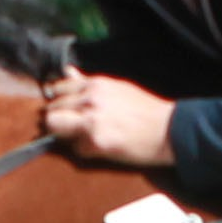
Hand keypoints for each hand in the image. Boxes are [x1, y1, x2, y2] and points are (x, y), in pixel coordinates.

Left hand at [40, 71, 174, 167]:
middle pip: (51, 111)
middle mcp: (90, 99)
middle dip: (60, 122)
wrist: (170, 130)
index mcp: (95, 84)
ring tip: (87, 138)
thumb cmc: (147, 110)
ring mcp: (91, 120)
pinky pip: (76, 149)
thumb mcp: (117, 88)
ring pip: (55, 128)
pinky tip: (103, 148)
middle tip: (77, 130)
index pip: (57, 90)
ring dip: (67, 136)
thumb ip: (88, 82)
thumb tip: (67, 71)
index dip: (60, 104)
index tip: (67, 113)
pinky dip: (86, 151)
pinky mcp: (96, 141)